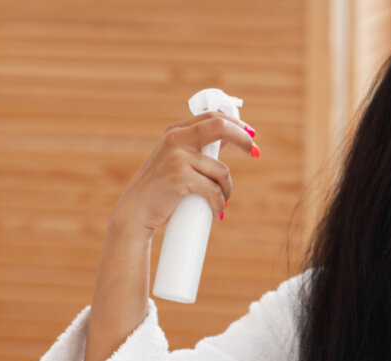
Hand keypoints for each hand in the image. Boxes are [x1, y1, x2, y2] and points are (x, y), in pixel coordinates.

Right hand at [108, 111, 258, 234]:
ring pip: (221, 170)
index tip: (250, 134)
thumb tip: (227, 141)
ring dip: (227, 190)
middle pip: (220, 127)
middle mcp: (175, 139)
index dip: (235, 124)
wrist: (135, 212)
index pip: (211, 117)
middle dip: (242, 138)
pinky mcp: (181, 177)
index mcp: (175, 132)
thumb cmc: (159, 191)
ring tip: (220, 203)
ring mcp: (177, 156)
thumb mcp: (177, 162)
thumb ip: (198, 149)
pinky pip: (214, 191)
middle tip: (255, 152)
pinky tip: (217, 213)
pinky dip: (219, 204)